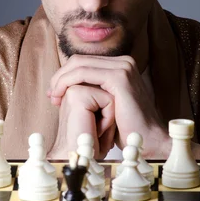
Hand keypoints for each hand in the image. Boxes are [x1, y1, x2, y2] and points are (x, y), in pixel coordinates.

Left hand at [47, 54, 169, 157]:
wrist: (147, 140)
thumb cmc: (127, 128)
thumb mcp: (107, 105)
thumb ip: (94, 91)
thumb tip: (72, 87)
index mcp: (121, 65)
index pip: (85, 61)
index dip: (65, 75)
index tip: (54, 94)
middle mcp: (124, 62)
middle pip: (80, 60)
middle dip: (60, 76)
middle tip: (52, 95)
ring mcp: (123, 67)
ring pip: (79, 64)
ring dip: (61, 79)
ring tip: (54, 97)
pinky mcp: (119, 77)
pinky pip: (83, 73)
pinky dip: (68, 82)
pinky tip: (61, 96)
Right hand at [48, 83, 115, 158]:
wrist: (80, 162)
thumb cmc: (91, 145)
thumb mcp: (100, 117)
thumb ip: (104, 99)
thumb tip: (117, 89)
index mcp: (75, 90)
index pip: (106, 89)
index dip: (109, 111)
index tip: (95, 130)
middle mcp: (72, 87)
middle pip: (109, 89)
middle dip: (109, 112)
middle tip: (96, 132)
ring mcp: (73, 89)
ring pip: (110, 94)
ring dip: (109, 116)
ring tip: (96, 132)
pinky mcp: (77, 96)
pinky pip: (109, 100)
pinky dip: (108, 120)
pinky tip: (96, 131)